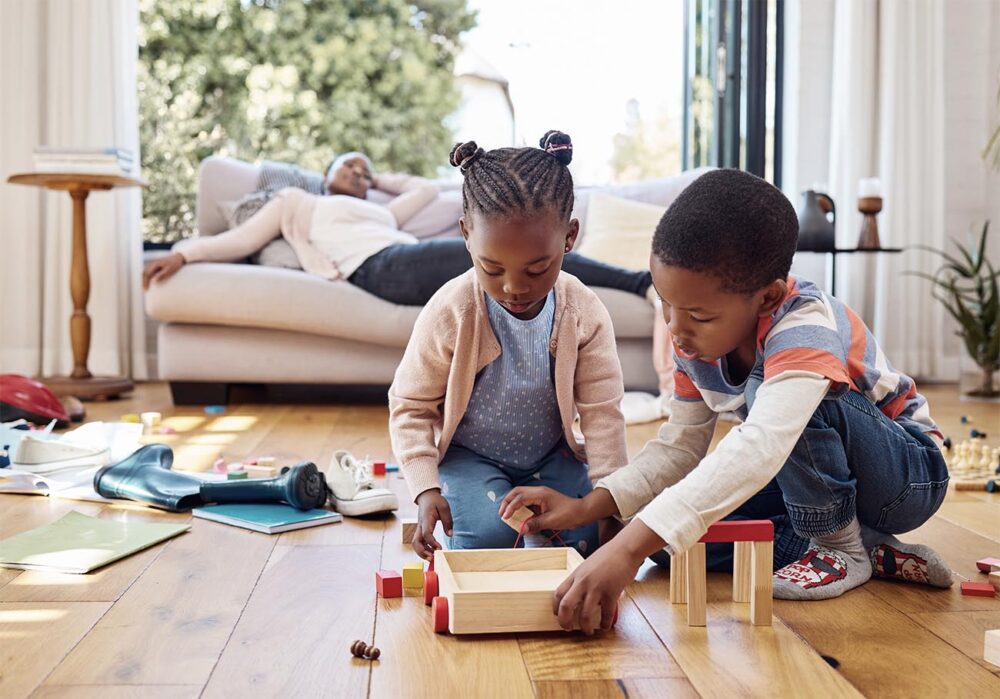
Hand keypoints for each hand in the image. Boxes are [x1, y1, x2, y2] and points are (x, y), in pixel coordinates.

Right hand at [143, 252, 185, 288]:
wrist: (178, 257)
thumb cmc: (175, 264)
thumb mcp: (170, 270)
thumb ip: (162, 275)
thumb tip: (154, 281)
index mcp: (154, 264)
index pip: (146, 273)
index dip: (145, 281)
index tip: (146, 288)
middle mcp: (152, 263)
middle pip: (144, 273)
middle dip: (143, 281)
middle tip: (145, 289)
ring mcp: (153, 264)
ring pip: (145, 272)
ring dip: (144, 279)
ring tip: (146, 286)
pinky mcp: (155, 265)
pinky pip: (149, 271)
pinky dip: (147, 277)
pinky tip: (149, 282)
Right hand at [413, 488, 452, 560]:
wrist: (426, 496)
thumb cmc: (435, 501)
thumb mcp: (444, 507)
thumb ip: (448, 521)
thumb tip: (450, 535)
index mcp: (426, 519)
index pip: (426, 533)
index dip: (432, 543)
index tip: (439, 548)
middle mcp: (420, 525)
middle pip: (416, 542)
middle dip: (422, 552)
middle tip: (432, 559)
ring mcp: (419, 529)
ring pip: (415, 544)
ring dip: (422, 552)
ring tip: (433, 558)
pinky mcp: (420, 531)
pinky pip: (419, 542)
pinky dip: (423, 549)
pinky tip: (432, 552)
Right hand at [499, 486, 617, 534]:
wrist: (582, 512)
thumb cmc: (569, 515)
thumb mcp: (551, 521)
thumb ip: (535, 524)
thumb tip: (521, 530)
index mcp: (540, 494)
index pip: (520, 498)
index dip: (510, 507)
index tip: (505, 517)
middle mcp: (538, 492)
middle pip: (516, 492)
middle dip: (507, 502)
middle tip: (502, 514)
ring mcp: (539, 496)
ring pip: (520, 496)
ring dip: (513, 505)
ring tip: (508, 516)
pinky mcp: (541, 501)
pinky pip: (527, 503)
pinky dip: (521, 509)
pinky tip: (519, 518)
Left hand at [553, 519, 664, 633]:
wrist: (625, 549)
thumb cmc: (608, 555)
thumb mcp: (588, 565)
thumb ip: (582, 578)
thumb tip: (580, 593)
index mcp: (576, 574)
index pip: (558, 593)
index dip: (555, 607)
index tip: (557, 615)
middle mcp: (583, 582)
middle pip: (566, 606)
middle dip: (564, 621)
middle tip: (568, 628)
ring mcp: (596, 588)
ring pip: (585, 614)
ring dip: (585, 627)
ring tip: (588, 631)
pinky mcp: (611, 592)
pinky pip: (605, 614)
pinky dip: (604, 623)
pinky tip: (605, 626)